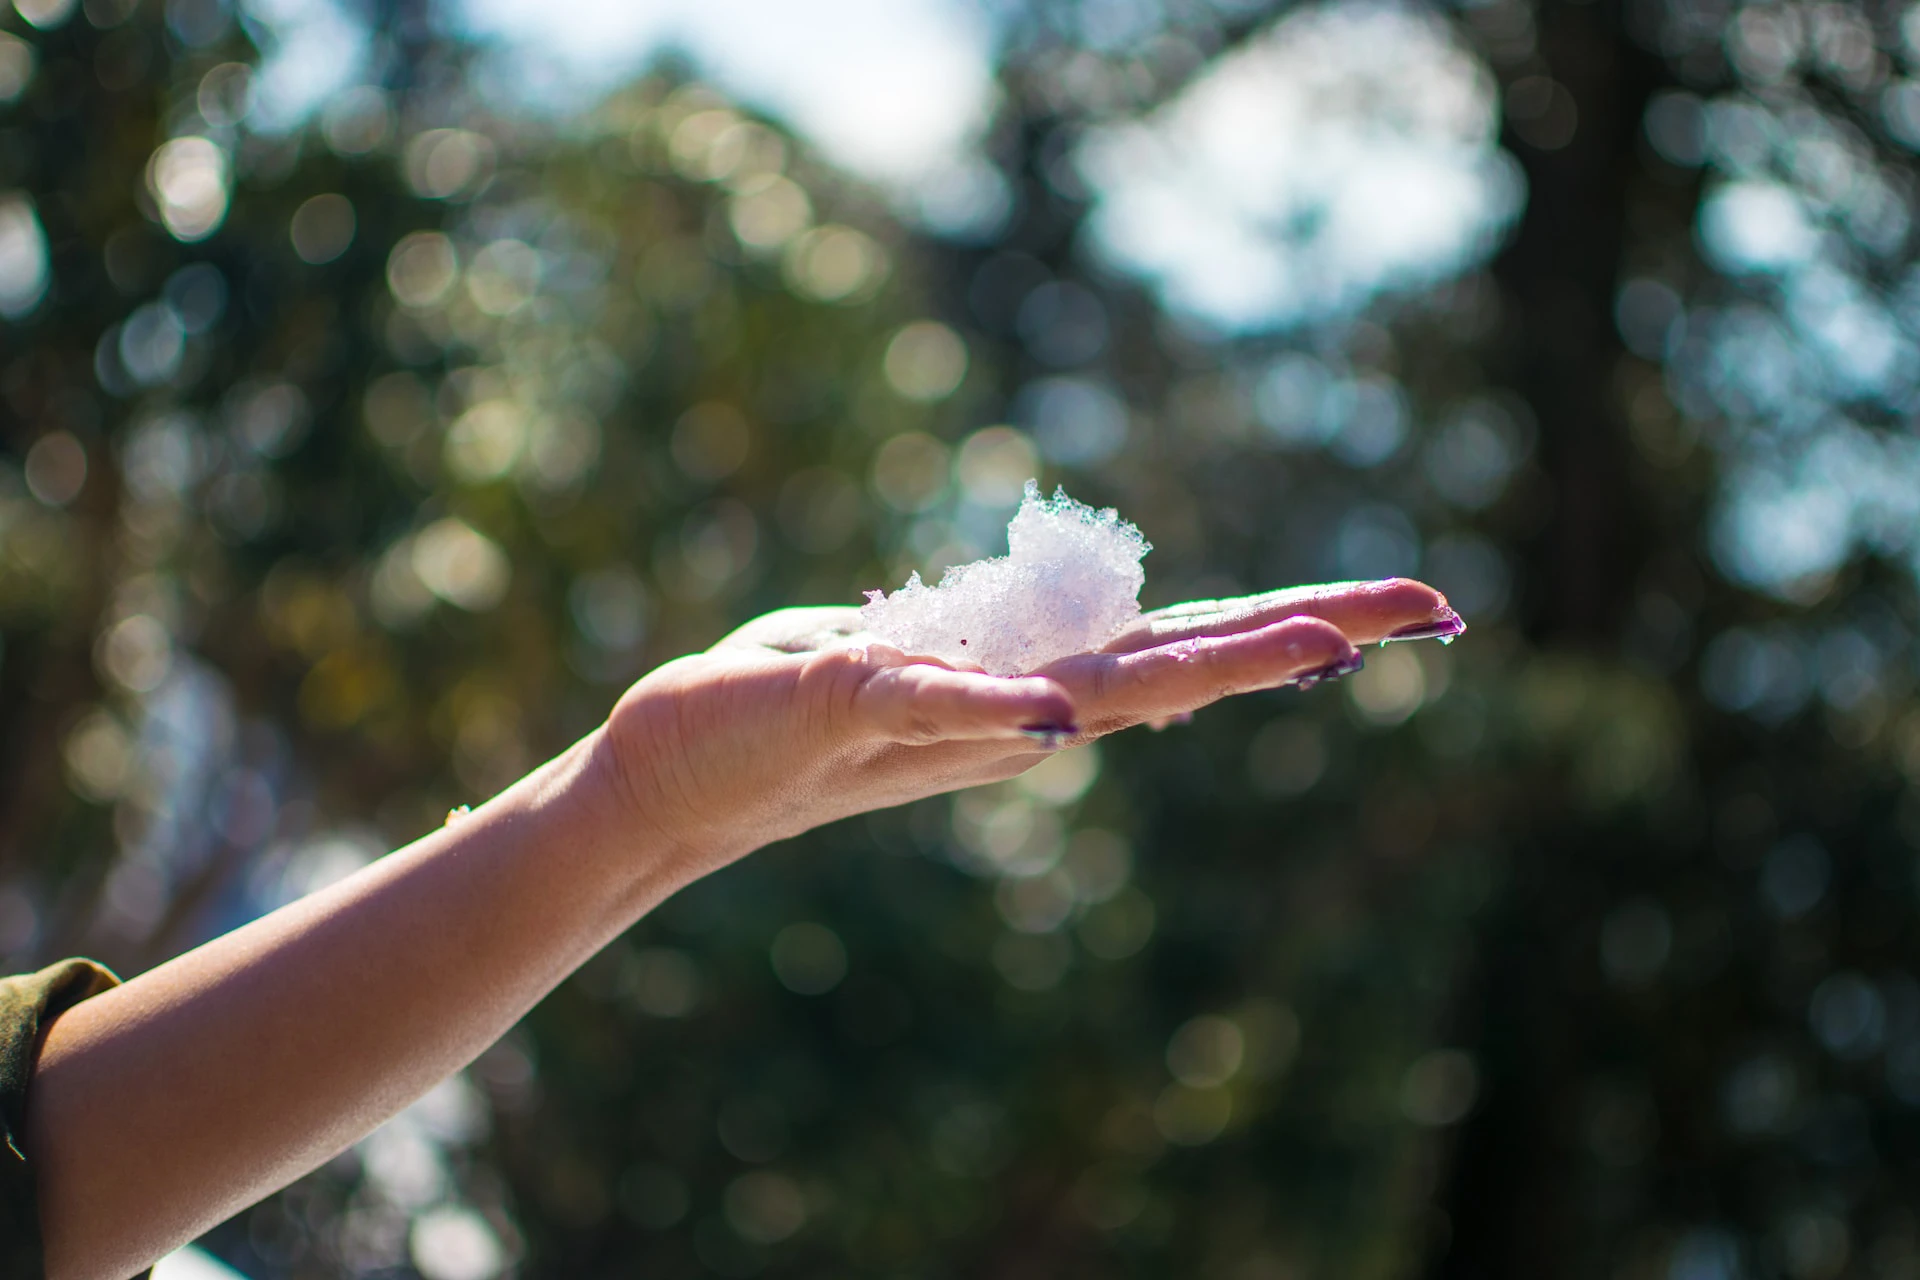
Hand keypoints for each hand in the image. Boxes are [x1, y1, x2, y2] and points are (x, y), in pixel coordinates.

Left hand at [600, 578, 1459, 876]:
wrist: (665, 779)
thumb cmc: (785, 709)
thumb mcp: (908, 661)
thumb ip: (988, 654)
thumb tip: (1064, 656)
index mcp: (1030, 690)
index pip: (1177, 651)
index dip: (1289, 629)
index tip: (1407, 610)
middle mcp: (1009, 716)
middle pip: (1173, 672)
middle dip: (1299, 638)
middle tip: (1424, 612)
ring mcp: (938, 720)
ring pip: (1084, 692)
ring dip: (1199, 670)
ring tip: (1318, 642)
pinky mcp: (844, 708)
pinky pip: (928, 700)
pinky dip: (996, 705)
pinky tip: (1063, 710)